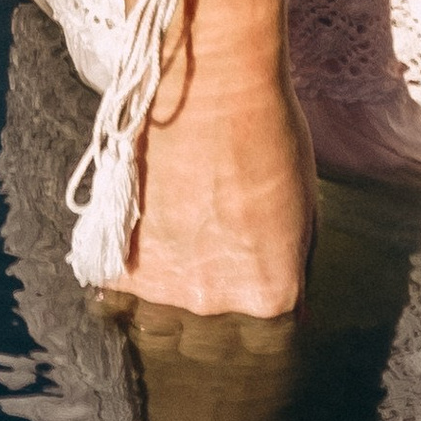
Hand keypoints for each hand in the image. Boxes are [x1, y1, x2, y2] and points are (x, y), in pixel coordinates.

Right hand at [112, 0, 319, 322]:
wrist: (206, 85)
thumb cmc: (268, 134)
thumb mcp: (302, 209)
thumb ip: (289, 264)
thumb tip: (289, 307)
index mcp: (270, 295)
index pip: (269, 335)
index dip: (257, 307)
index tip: (250, 290)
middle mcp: (216, 305)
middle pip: (215, 334)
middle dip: (216, 300)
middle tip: (213, 247)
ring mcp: (163, 290)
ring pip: (167, 311)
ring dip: (173, 281)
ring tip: (183, 224)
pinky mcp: (118, 267)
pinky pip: (126, 285)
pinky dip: (134, 260)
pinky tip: (151, 218)